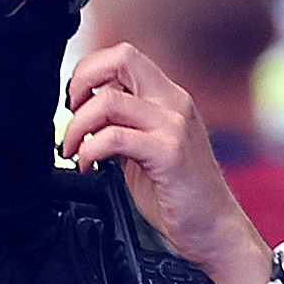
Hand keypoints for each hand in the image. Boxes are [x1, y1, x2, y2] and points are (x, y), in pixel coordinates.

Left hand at [64, 40, 274, 283]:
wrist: (213, 227)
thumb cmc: (179, 193)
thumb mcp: (144, 149)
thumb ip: (121, 126)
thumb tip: (84, 113)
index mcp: (167, 98)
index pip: (124, 56)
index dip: (91, 70)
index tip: (74, 102)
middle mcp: (174, 103)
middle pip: (122, 57)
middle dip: (81, 80)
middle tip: (70, 113)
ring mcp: (173, 125)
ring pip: (109, 100)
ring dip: (77, 126)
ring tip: (74, 151)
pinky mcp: (169, 152)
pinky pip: (115, 137)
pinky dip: (90, 151)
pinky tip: (89, 167)